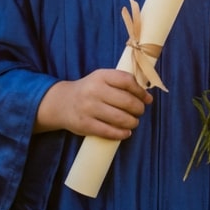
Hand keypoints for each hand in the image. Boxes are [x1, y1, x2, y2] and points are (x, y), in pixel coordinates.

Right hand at [35, 69, 152, 139]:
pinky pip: (109, 131)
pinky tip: (126, 132)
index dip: (141, 91)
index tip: (147, 98)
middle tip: (140, 111)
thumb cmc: (89, 90)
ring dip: (133, 122)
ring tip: (134, 122)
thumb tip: (147, 96)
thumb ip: (121, 82)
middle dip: (139, 108)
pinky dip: (122, 133)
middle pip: (127, 101)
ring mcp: (89, 108)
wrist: (62, 103)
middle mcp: (94, 90)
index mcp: (101, 76)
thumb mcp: (101, 79)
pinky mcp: (85, 124)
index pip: (127, 81)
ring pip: (120, 118)